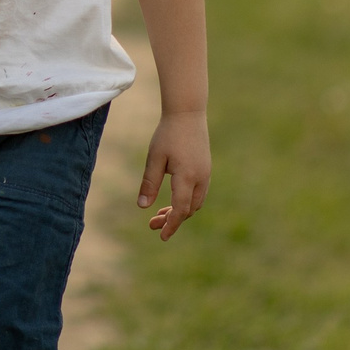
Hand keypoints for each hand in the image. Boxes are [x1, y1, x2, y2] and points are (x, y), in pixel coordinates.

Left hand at [138, 110, 211, 240]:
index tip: (161, 236)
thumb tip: (143, 207)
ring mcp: (206, 174)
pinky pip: (199, 193)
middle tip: (152, 224)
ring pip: (195, 202)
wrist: (187, 113)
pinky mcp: (206, 169)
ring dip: (179, 211)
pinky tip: (172, 200)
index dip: (171, 225)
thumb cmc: (168, 134)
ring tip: (160, 214)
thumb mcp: (154, 158)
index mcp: (187, 177)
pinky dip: (186, 201)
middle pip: (189, 209)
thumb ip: (150, 183)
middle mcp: (201, 178)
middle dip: (172, 220)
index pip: (180, 210)